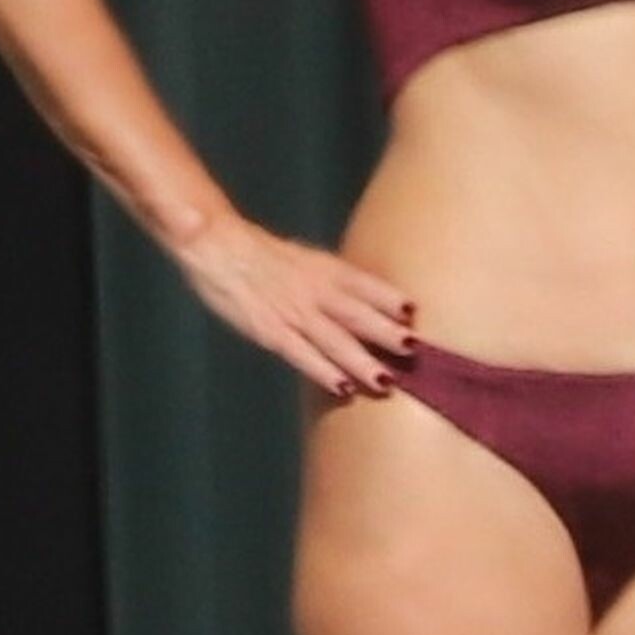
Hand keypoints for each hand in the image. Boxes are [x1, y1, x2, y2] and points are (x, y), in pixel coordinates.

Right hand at [175, 214, 417, 398]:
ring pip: (334, 340)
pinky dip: (323, 371)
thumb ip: (334, 280)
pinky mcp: (271, 331)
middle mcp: (316, 289)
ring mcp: (294, 312)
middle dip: (386, 334)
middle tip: (414, 351)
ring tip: (387, 380)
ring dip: (362, 361)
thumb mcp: (306, 259)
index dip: (389, 298)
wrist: (219, 247)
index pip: (365, 284)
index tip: (414, 313)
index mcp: (326, 268)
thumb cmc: (263, 255)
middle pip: (357, 314)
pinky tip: (343, 388)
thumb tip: (365, 300)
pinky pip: (301, 354)